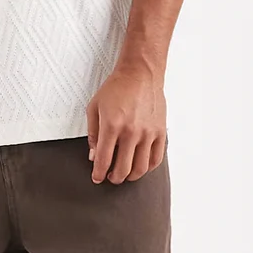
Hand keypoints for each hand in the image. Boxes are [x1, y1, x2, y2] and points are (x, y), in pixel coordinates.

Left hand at [85, 64, 167, 182]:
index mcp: (112, 126)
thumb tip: (93, 156)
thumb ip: (92, 134)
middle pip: (123, 169)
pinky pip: (156, 158)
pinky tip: (140, 165)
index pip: (103, 160)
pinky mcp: (160, 132)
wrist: (140, 74)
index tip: (97, 178)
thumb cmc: (116, 88)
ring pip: (140, 168)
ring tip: (125, 174)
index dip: (98, 173)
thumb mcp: (94, 108)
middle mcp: (131, 132)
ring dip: (131, 176)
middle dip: (114, 178)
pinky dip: (147, 167)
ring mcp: (148, 133)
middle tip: (111, 177)